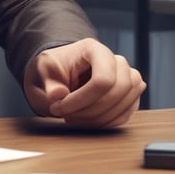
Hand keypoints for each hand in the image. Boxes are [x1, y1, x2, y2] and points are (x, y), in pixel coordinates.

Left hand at [23, 38, 145, 127]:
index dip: (82, 99)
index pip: (103, 78)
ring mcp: (128, 77)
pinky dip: (105, 123)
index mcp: (95, 50)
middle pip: (119, 91)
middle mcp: (117, 61)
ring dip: (98, 119)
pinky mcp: (130, 95)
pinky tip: (85, 121)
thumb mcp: (44, 71)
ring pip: (125, 104)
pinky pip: (126, 114)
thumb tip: (57, 95)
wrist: (63, 72)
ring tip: (73, 118)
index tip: (59, 107)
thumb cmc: (55, 68)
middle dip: (91, 110)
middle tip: (66, 116)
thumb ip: (49, 83)